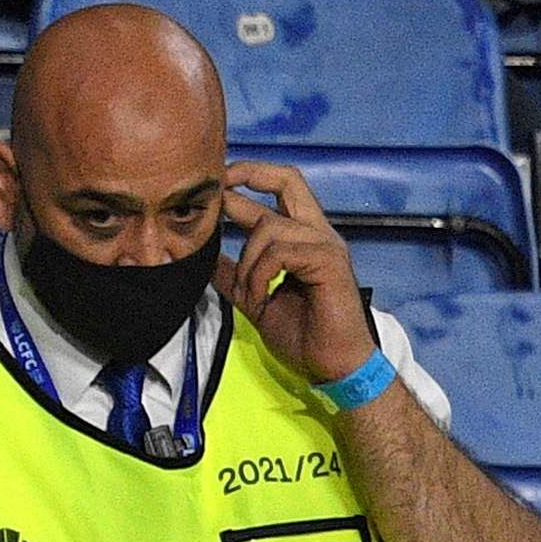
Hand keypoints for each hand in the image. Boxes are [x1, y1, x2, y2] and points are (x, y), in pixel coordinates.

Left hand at [217, 159, 377, 387]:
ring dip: (246, 260)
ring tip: (246, 291)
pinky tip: (259, 296)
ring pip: (270, 225)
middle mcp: (317, 233)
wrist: (334, 368)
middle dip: (249, 172)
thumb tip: (206, 257)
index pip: (278, 190)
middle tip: (220, 182)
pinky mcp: (329, 262)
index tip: (215, 182)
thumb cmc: (304, 337)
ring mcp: (326, 245)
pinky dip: (259, 273)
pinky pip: (280, 252)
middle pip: (288, 178)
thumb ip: (234, 275)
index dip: (246, 178)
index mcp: (303, 238)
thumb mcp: (256, 300)